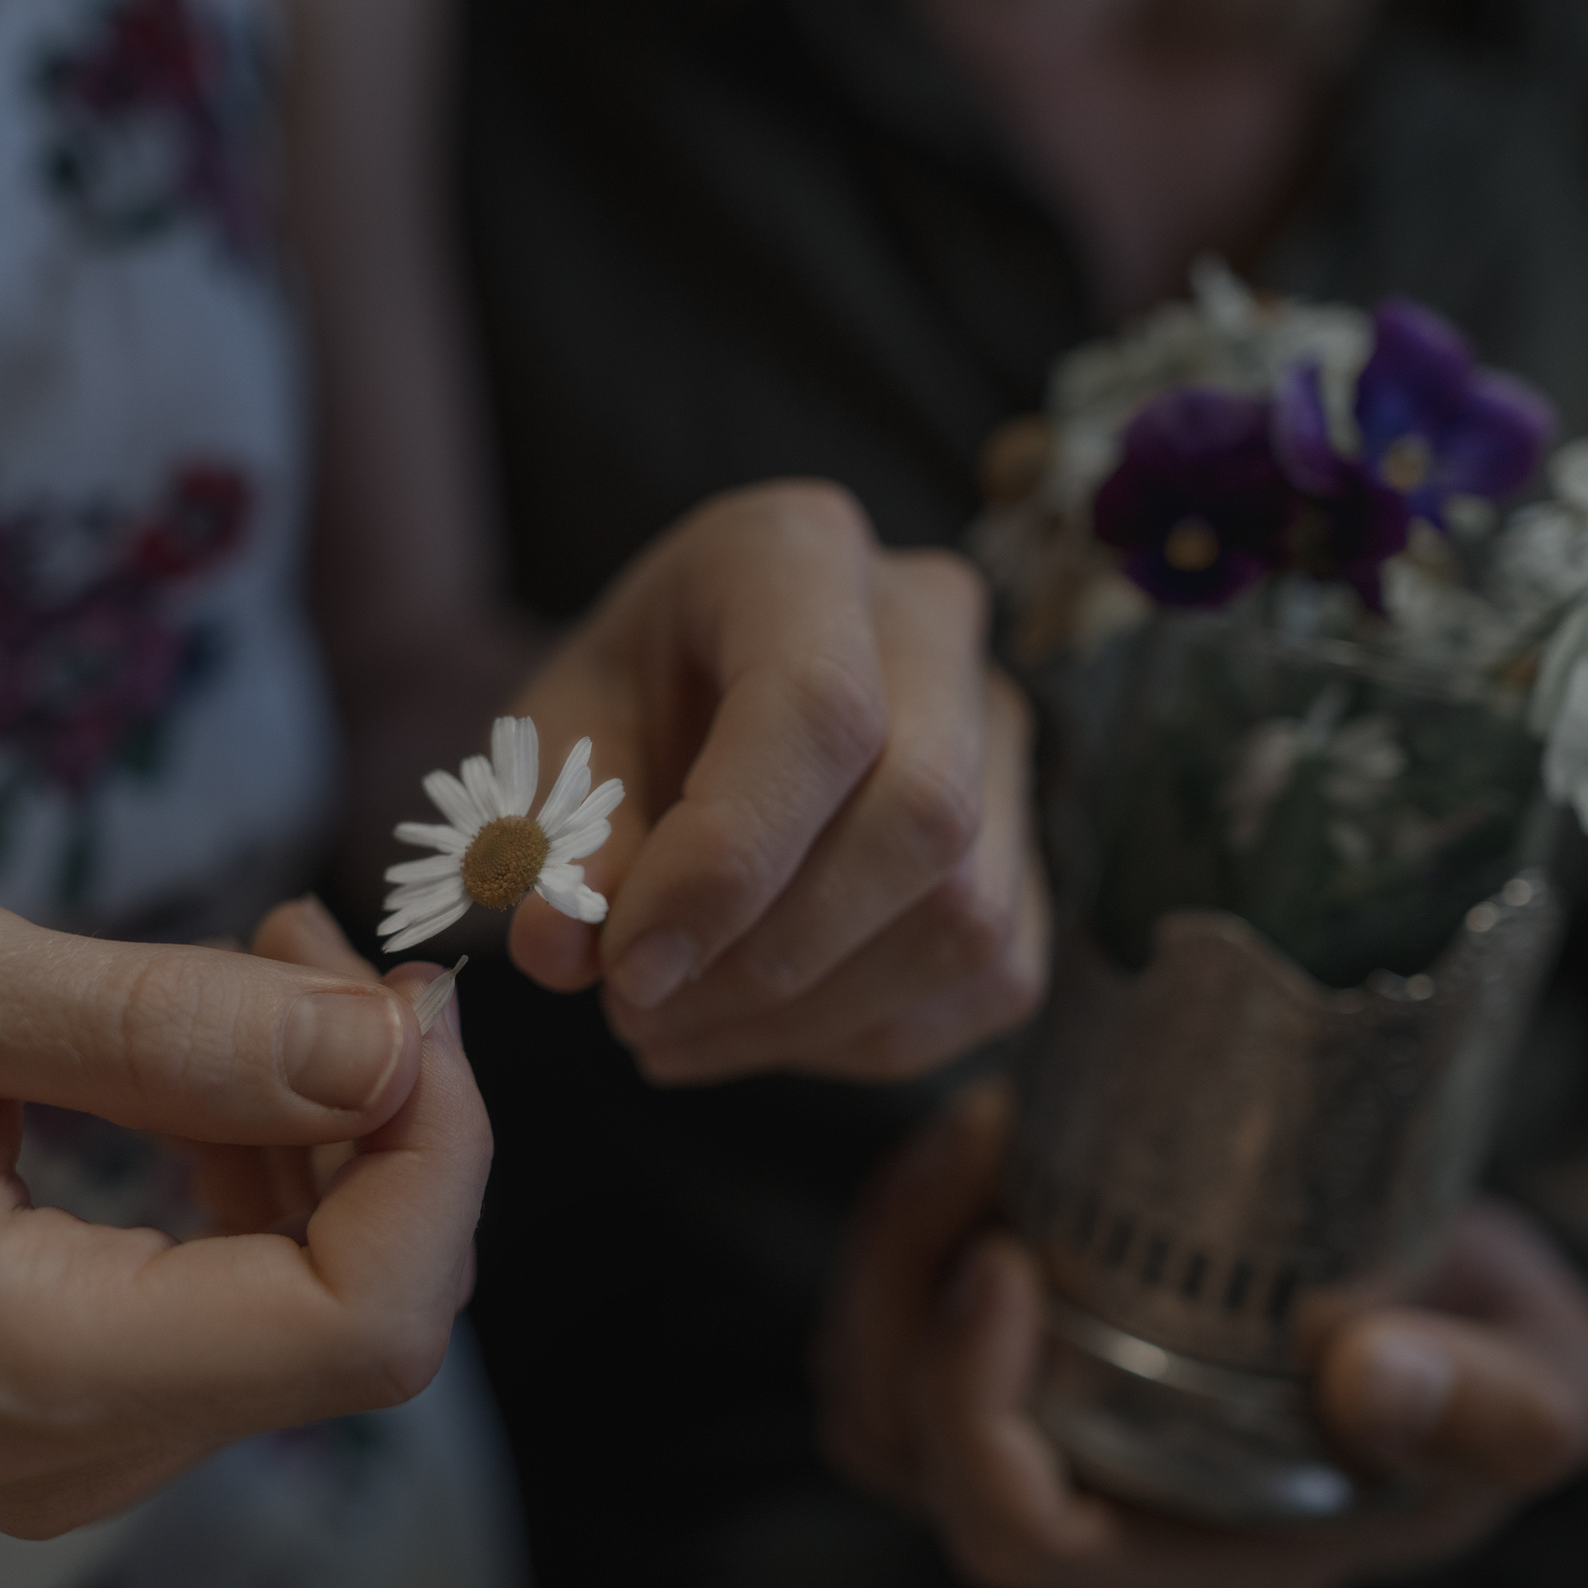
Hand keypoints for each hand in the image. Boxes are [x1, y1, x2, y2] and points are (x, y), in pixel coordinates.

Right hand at [0, 890, 488, 1539]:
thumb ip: (162, 1024)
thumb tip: (384, 1047)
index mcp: (26, 1363)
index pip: (360, 1323)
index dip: (438, 1155)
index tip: (405, 994)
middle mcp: (75, 1446)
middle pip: (368, 1316)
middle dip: (397, 1118)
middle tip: (316, 938)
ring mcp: (86, 1440)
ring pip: (334, 1299)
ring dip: (341, 1125)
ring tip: (263, 961)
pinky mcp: (93, 1398)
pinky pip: (266, 1294)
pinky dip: (283, 1162)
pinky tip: (219, 1057)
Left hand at [508, 482, 1047, 1084]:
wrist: (702, 693)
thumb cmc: (629, 703)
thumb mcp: (556, 744)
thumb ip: (556, 837)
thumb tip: (560, 950)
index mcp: (797, 552)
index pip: (819, 705)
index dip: (727, 860)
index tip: (627, 968)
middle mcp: (931, 621)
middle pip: (921, 813)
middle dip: (769, 956)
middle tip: (637, 1013)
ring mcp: (1002, 730)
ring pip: (965, 915)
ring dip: (805, 1018)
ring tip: (673, 1031)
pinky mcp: (1031, 842)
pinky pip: (987, 974)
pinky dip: (859, 1035)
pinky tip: (754, 1030)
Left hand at [817, 1089, 1587, 1587]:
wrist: (1489, 1301)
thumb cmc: (1508, 1352)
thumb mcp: (1552, 1382)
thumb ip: (1493, 1405)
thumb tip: (1367, 1378)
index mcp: (1211, 1543)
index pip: (1022, 1536)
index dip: (969, 1410)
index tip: (1006, 1257)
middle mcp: (1111, 1502)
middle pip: (906, 1453)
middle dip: (890, 1299)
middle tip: (971, 1148)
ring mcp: (1061, 1421)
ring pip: (876, 1381)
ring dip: (887, 1247)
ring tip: (975, 1126)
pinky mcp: (1039, 1337)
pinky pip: (903, 1308)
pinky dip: (910, 1220)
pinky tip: (987, 1126)